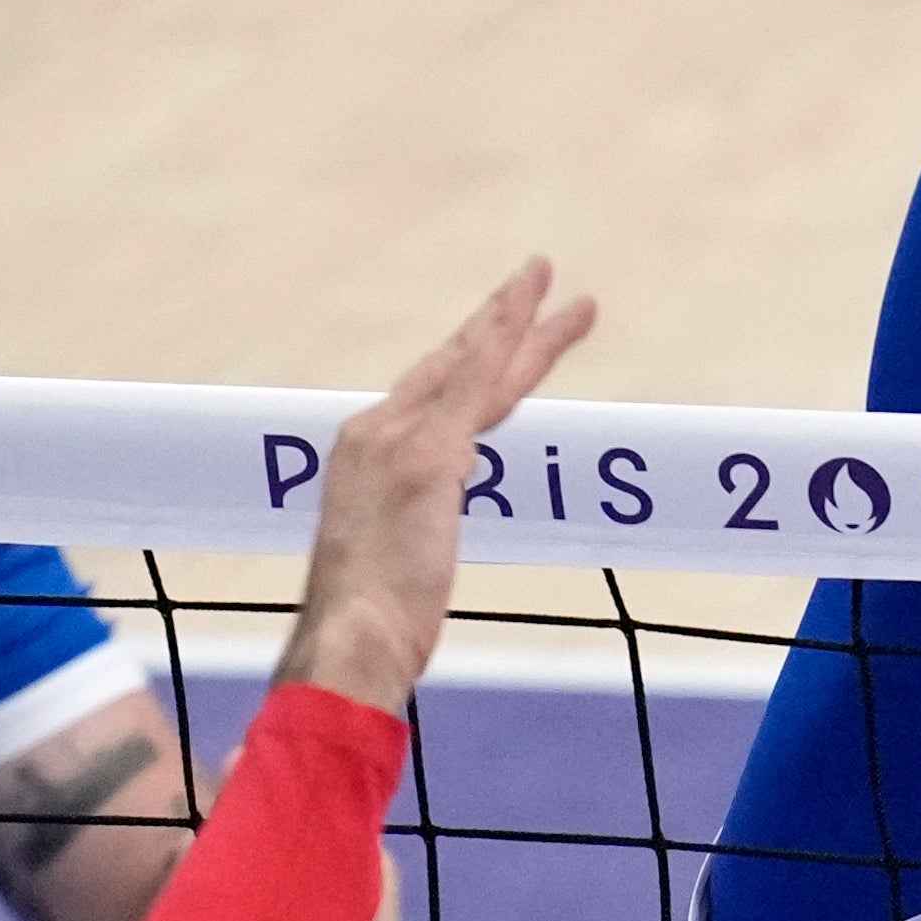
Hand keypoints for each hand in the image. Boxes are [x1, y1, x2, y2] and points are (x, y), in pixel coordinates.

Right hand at [280, 261, 596, 716]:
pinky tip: (545, 319)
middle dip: (501, 321)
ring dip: (523, 323)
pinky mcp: (428, 459)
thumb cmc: (364, 632)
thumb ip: (409, 538)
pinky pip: (481, 387)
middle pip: (453, 365)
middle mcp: (373, 434)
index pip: (430, 397)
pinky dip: (513, 348)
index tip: (505, 343)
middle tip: (539, 277)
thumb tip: (423, 542)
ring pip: (475, 364)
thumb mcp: (386, 572)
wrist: (347, 644)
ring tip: (573, 300)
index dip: (471, 364)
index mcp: (363, 458)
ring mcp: (398, 442)